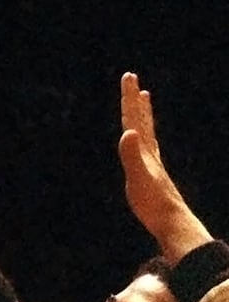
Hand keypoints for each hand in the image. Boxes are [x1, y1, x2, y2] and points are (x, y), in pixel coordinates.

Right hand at [117, 72, 210, 261]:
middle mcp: (150, 152)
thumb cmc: (153, 203)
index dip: (129, 98)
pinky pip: (146, 145)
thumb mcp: (138, 178)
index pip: (134, 119)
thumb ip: (131, 155)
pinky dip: (143, 134)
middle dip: (134, 99)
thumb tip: (128, 132)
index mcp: (144, 150)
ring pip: (146, 130)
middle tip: (132, 80)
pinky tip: (143, 138)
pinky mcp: (152, 173)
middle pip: (141, 120)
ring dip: (142, 114)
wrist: (173, 223)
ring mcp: (152, 162)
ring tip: (142, 101)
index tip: (129, 78)